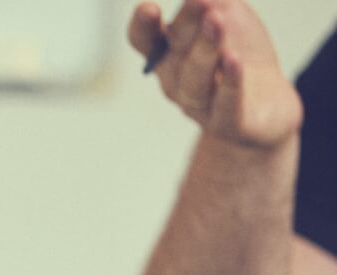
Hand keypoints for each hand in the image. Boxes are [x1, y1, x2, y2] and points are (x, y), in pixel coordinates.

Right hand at [129, 0, 301, 148]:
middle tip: (202, 0)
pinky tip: (234, 62)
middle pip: (176, 53)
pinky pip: (225, 107)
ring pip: (196, 80)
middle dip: (188, 25)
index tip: (149, 9)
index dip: (143, 27)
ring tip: (216, 22)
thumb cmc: (239, 52)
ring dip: (205, 51)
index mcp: (170, 52)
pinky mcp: (229, 124)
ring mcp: (200, 105)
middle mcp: (177, 81)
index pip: (145, 41)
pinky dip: (229, 85)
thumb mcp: (228, 12)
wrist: (268, 103)